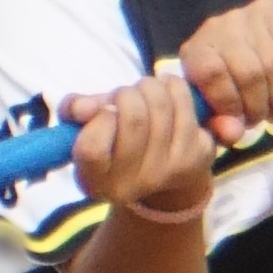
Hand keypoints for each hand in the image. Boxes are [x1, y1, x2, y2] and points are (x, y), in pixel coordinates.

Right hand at [67, 64, 216, 221]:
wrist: (163, 166)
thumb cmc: (116, 138)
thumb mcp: (87, 127)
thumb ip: (74, 111)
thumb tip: (81, 107)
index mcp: (96, 182)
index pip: (91, 149)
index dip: (99, 118)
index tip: (106, 110)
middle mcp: (132, 186)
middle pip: (133, 119)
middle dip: (126, 93)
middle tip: (125, 94)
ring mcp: (168, 173)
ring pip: (160, 105)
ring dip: (149, 86)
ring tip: (144, 91)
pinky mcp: (197, 155)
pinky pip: (184, 103)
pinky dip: (173, 87)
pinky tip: (168, 95)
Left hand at [176, 0, 272, 141]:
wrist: (250, 47)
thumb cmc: (226, 86)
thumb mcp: (213, 109)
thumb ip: (217, 126)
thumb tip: (234, 133)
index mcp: (196, 51)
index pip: (212, 73)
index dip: (229, 102)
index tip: (239, 120)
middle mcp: (220, 26)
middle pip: (250, 72)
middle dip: (259, 106)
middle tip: (259, 120)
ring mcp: (248, 16)